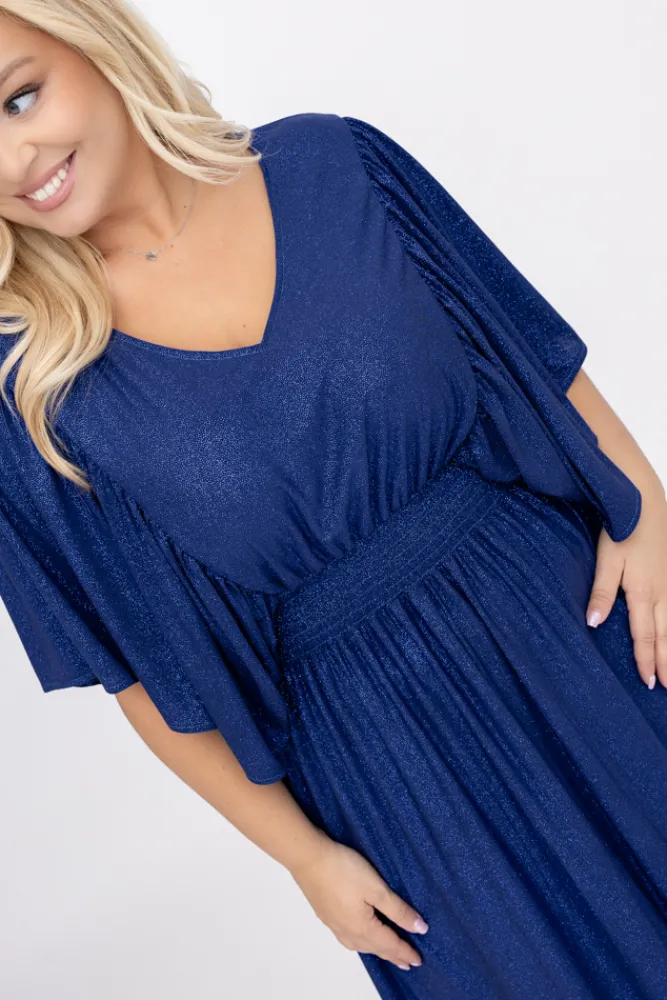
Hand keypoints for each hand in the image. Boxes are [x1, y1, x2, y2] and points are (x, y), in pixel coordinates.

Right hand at [289, 832, 427, 970]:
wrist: (308, 858)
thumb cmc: (344, 870)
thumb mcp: (376, 888)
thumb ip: (398, 910)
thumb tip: (420, 929)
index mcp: (362, 927)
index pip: (389, 944)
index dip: (405, 951)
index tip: (418, 960)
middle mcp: (347, 931)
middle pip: (374, 948)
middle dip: (392, 955)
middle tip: (406, 963)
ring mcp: (334, 924)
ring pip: (360, 945)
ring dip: (375, 951)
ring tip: (385, 953)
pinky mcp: (325, 914)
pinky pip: (347, 938)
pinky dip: (360, 943)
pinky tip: (358, 937)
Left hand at [586, 481, 666, 688]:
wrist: (645, 500)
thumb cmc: (623, 529)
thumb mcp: (607, 560)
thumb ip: (601, 593)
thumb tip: (593, 623)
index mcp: (643, 592)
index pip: (645, 635)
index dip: (646, 660)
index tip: (648, 681)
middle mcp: (662, 591)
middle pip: (665, 635)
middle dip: (666, 662)